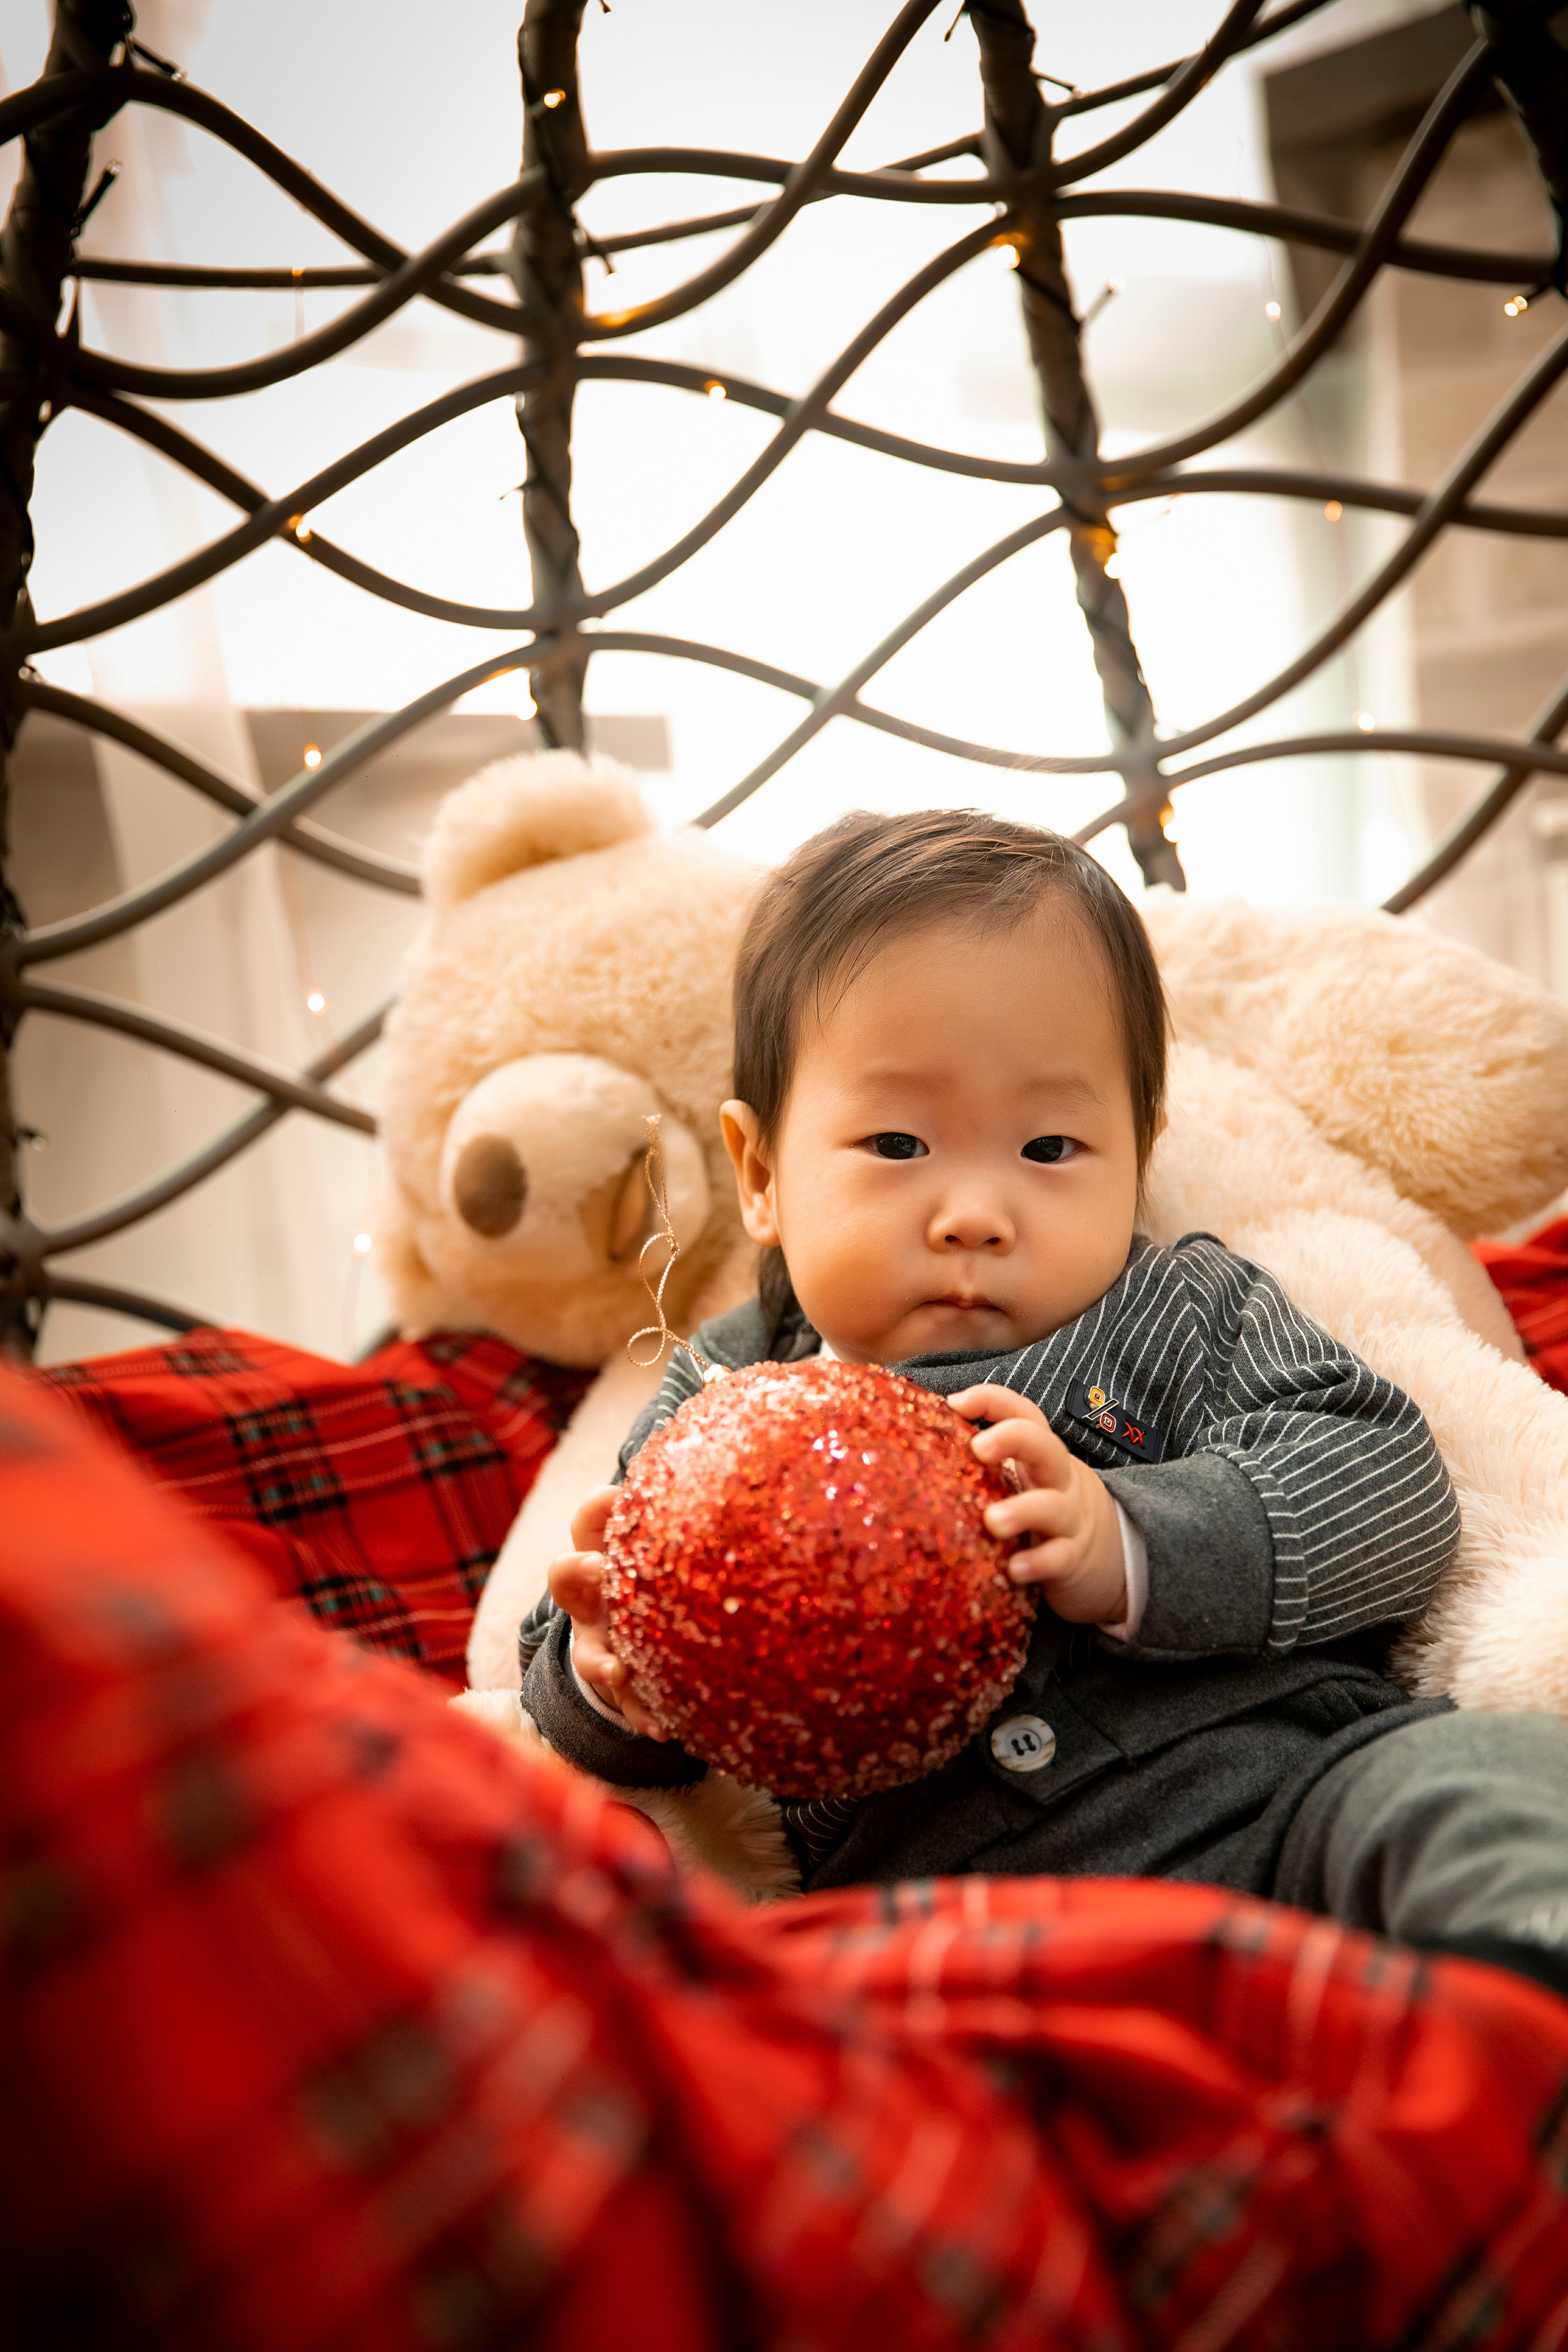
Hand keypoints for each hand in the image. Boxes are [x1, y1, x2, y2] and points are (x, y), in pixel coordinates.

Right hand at [544, 1485, 664, 1738]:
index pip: (590, 1517)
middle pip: (565, 1576)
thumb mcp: (669, 1538)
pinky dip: (644, 1716)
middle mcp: (592, 1595)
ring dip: (602, 1662)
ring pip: (588, 1652)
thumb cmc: (665, 1569)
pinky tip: (666, 1727)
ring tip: (620, 1671)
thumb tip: (728, 1452)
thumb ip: (688, 1509)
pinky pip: (628, 1704)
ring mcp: (600, 1642)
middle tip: (598, 1569)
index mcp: (606, 1547)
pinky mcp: (621, 1686)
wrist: (648, 1631)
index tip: (615, 1498)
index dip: (597, 1508)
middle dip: (578, 1572)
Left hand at [949, 1384, 1126, 1624]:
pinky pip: (1058, 1559)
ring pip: (1051, 1506)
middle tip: (978, 1447)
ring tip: (992, 1521)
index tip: (956, 1402)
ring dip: (1022, 1510)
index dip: (994, 1401)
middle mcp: (1056, 1481)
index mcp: (1039, 1456)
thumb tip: (917, 1441)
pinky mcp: (1071, 1560)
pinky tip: (1013, 1570)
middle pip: (1044, 1447)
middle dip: (1013, 1438)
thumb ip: (987, 1464)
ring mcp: (1067, 1520)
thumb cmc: (1045, 1509)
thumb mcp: (1024, 1479)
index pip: (1025, 1415)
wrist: (1112, 1557)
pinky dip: (1037, 1563)